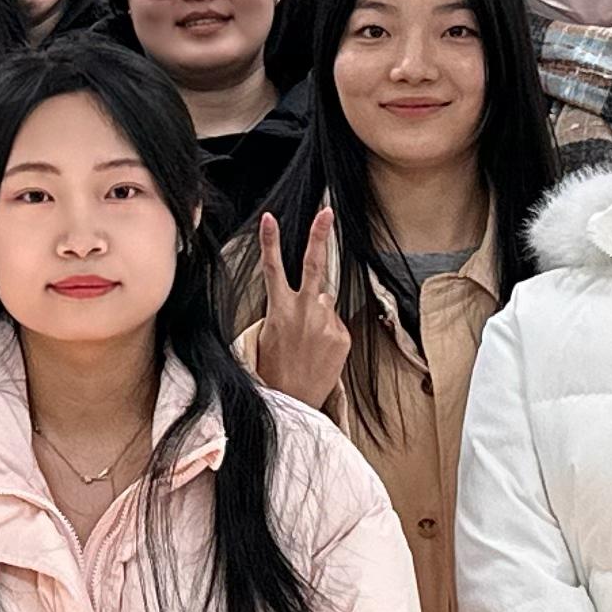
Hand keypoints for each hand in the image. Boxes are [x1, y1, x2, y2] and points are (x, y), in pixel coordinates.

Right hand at [249, 208, 351, 407]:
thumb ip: (290, 309)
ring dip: (319, 313)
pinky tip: (319, 351)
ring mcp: (326, 322)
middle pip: (314, 265)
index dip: (270, 240)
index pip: (272, 267)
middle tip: (327, 212)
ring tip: (308, 342)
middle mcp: (304, 310)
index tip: (269, 218)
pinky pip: (336, 323)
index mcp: (279, 308)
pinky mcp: (342, 335)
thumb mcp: (269, 334)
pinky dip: (329, 332)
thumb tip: (316, 296)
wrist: (292, 400)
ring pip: (326, 301)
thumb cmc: (275, 368)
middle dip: (320, 235)